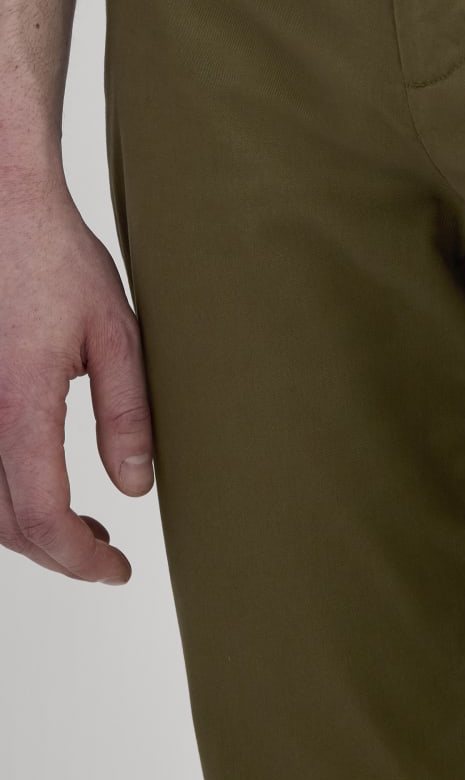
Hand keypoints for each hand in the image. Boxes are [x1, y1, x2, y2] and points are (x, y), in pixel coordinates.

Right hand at [0, 176, 153, 583]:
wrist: (4, 209)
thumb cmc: (56, 260)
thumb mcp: (116, 334)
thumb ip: (128, 415)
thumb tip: (137, 487)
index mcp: (18, 407)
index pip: (42, 517)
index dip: (80, 559)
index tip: (117, 570)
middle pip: (7, 523)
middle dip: (58, 551)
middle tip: (108, 554)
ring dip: (29, 528)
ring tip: (85, 526)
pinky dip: (6, 493)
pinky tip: (40, 485)